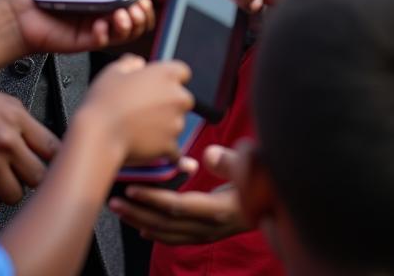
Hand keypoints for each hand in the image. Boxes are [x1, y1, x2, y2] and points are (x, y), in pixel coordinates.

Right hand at [0, 85, 59, 214]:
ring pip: (14, 196)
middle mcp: (3, 141)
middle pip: (37, 177)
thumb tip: (40, 144)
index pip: (52, 148)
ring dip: (6, 189)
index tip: (49, 162)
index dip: (53, 158)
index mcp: (14, 117)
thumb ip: (21, 122)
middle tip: (18, 169)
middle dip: (28, 175)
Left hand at [6, 0, 155, 54]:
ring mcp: (93, 27)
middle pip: (133, 15)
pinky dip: (107, 33)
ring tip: (122, 14)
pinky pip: (103, 41)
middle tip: (138, 3)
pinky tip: (101, 24)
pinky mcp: (83, 41)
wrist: (14, 13)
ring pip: (124, 30)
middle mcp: (98, 11)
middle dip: (142, 11)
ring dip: (129, 23)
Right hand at [79, 54, 193, 163]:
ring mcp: (176, 123)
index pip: (182, 72)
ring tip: (138, 125)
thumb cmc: (105, 100)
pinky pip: (173, 147)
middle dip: (169, 102)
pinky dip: (163, 146)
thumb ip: (130, 63)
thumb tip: (139, 63)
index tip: (156, 84)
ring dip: (164, 123)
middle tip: (145, 106)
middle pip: (182, 98)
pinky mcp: (170, 145)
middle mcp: (177, 97)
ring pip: (176, 122)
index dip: (168, 77)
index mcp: (166, 74)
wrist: (101, 135)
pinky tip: (154, 146)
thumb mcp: (113, 71)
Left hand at [109, 146, 250, 243]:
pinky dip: (156, 233)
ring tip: (120, 211)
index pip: (178, 207)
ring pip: (168, 233)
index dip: (153, 200)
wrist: (279, 207)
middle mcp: (209, 226)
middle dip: (138, 213)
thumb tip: (208, 156)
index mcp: (217, 210)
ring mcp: (207, 233)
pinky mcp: (206, 233)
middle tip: (113, 201)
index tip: (131, 190)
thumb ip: (229, 161)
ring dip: (141, 222)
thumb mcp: (252, 163)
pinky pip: (176, 237)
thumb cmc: (264, 180)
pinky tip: (142, 228)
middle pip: (166, 224)